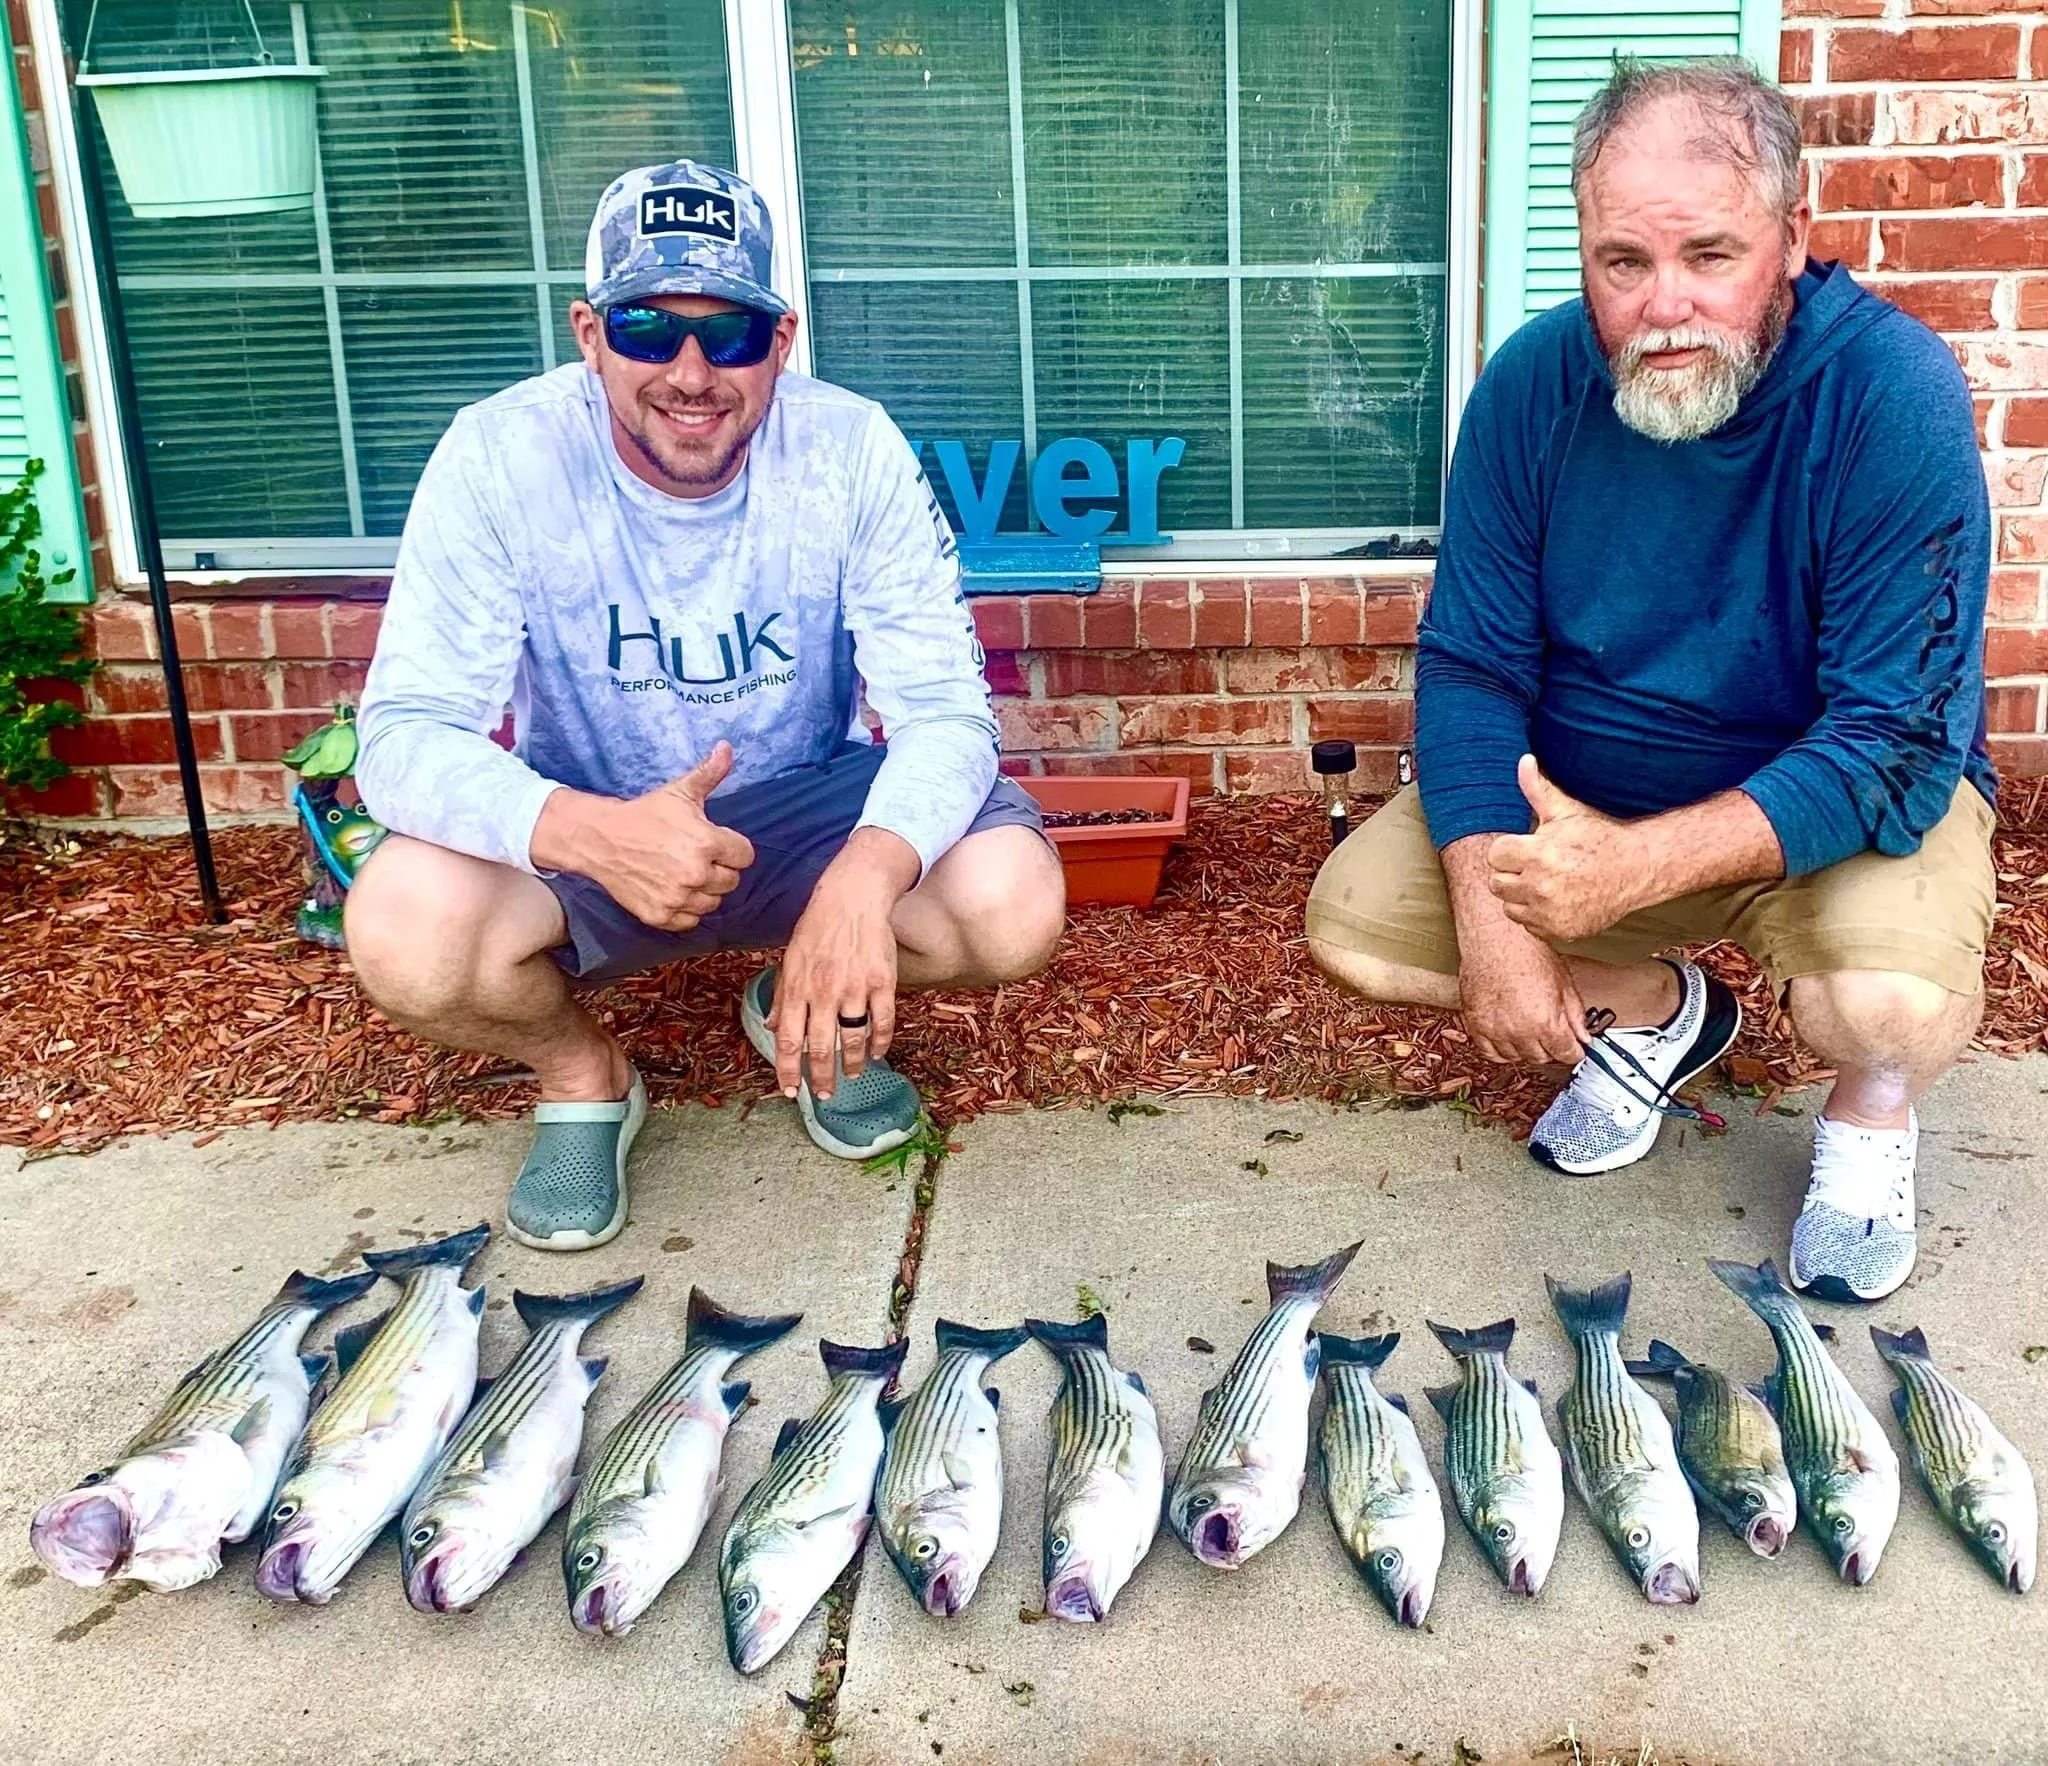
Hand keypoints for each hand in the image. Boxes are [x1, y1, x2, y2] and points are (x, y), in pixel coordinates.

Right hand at [534, 742, 754, 931]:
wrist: (601, 838)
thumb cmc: (645, 814)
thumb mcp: (679, 791)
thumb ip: (709, 773)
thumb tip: (727, 747)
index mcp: (707, 843)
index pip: (745, 856)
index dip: (732, 847)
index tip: (715, 841)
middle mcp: (695, 874)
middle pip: (732, 881)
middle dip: (718, 868)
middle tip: (695, 856)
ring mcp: (677, 898)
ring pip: (713, 902)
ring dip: (703, 890)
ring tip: (683, 872)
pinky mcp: (660, 915)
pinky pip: (691, 920)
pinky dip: (685, 909)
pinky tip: (673, 889)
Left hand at [771, 829, 919, 1099]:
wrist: (851, 898)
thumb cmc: (817, 928)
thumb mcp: (790, 960)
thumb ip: (782, 996)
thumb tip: (773, 1027)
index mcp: (797, 989)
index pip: (789, 1040)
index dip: (788, 1070)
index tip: (791, 1092)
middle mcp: (824, 993)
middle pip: (820, 1047)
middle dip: (821, 1077)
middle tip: (826, 1095)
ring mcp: (854, 988)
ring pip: (852, 1038)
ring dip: (852, 1063)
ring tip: (852, 1075)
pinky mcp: (882, 982)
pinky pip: (882, 1021)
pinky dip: (880, 1042)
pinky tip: (876, 1052)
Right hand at [1458, 920, 1590, 1067]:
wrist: (1495, 937)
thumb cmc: (1527, 952)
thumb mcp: (1564, 982)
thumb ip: (1575, 1014)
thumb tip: (1583, 1035)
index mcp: (1545, 1022)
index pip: (1567, 1054)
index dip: (1574, 1050)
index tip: (1575, 1046)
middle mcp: (1519, 1031)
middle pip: (1542, 1058)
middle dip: (1552, 1048)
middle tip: (1553, 1034)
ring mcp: (1494, 1030)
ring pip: (1516, 1057)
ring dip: (1527, 1049)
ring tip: (1531, 1031)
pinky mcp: (1475, 1024)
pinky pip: (1490, 1052)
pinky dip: (1502, 1049)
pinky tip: (1509, 1037)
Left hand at [1486, 756, 1645, 942]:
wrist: (1635, 871)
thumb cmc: (1596, 839)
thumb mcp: (1566, 812)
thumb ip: (1537, 790)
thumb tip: (1524, 760)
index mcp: (1539, 854)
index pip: (1495, 855)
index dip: (1511, 849)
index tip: (1531, 846)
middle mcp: (1541, 887)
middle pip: (1497, 883)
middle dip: (1514, 872)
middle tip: (1540, 865)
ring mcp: (1550, 913)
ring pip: (1509, 906)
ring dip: (1522, 896)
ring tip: (1549, 882)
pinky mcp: (1559, 932)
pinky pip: (1528, 925)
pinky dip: (1538, 915)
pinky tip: (1558, 900)